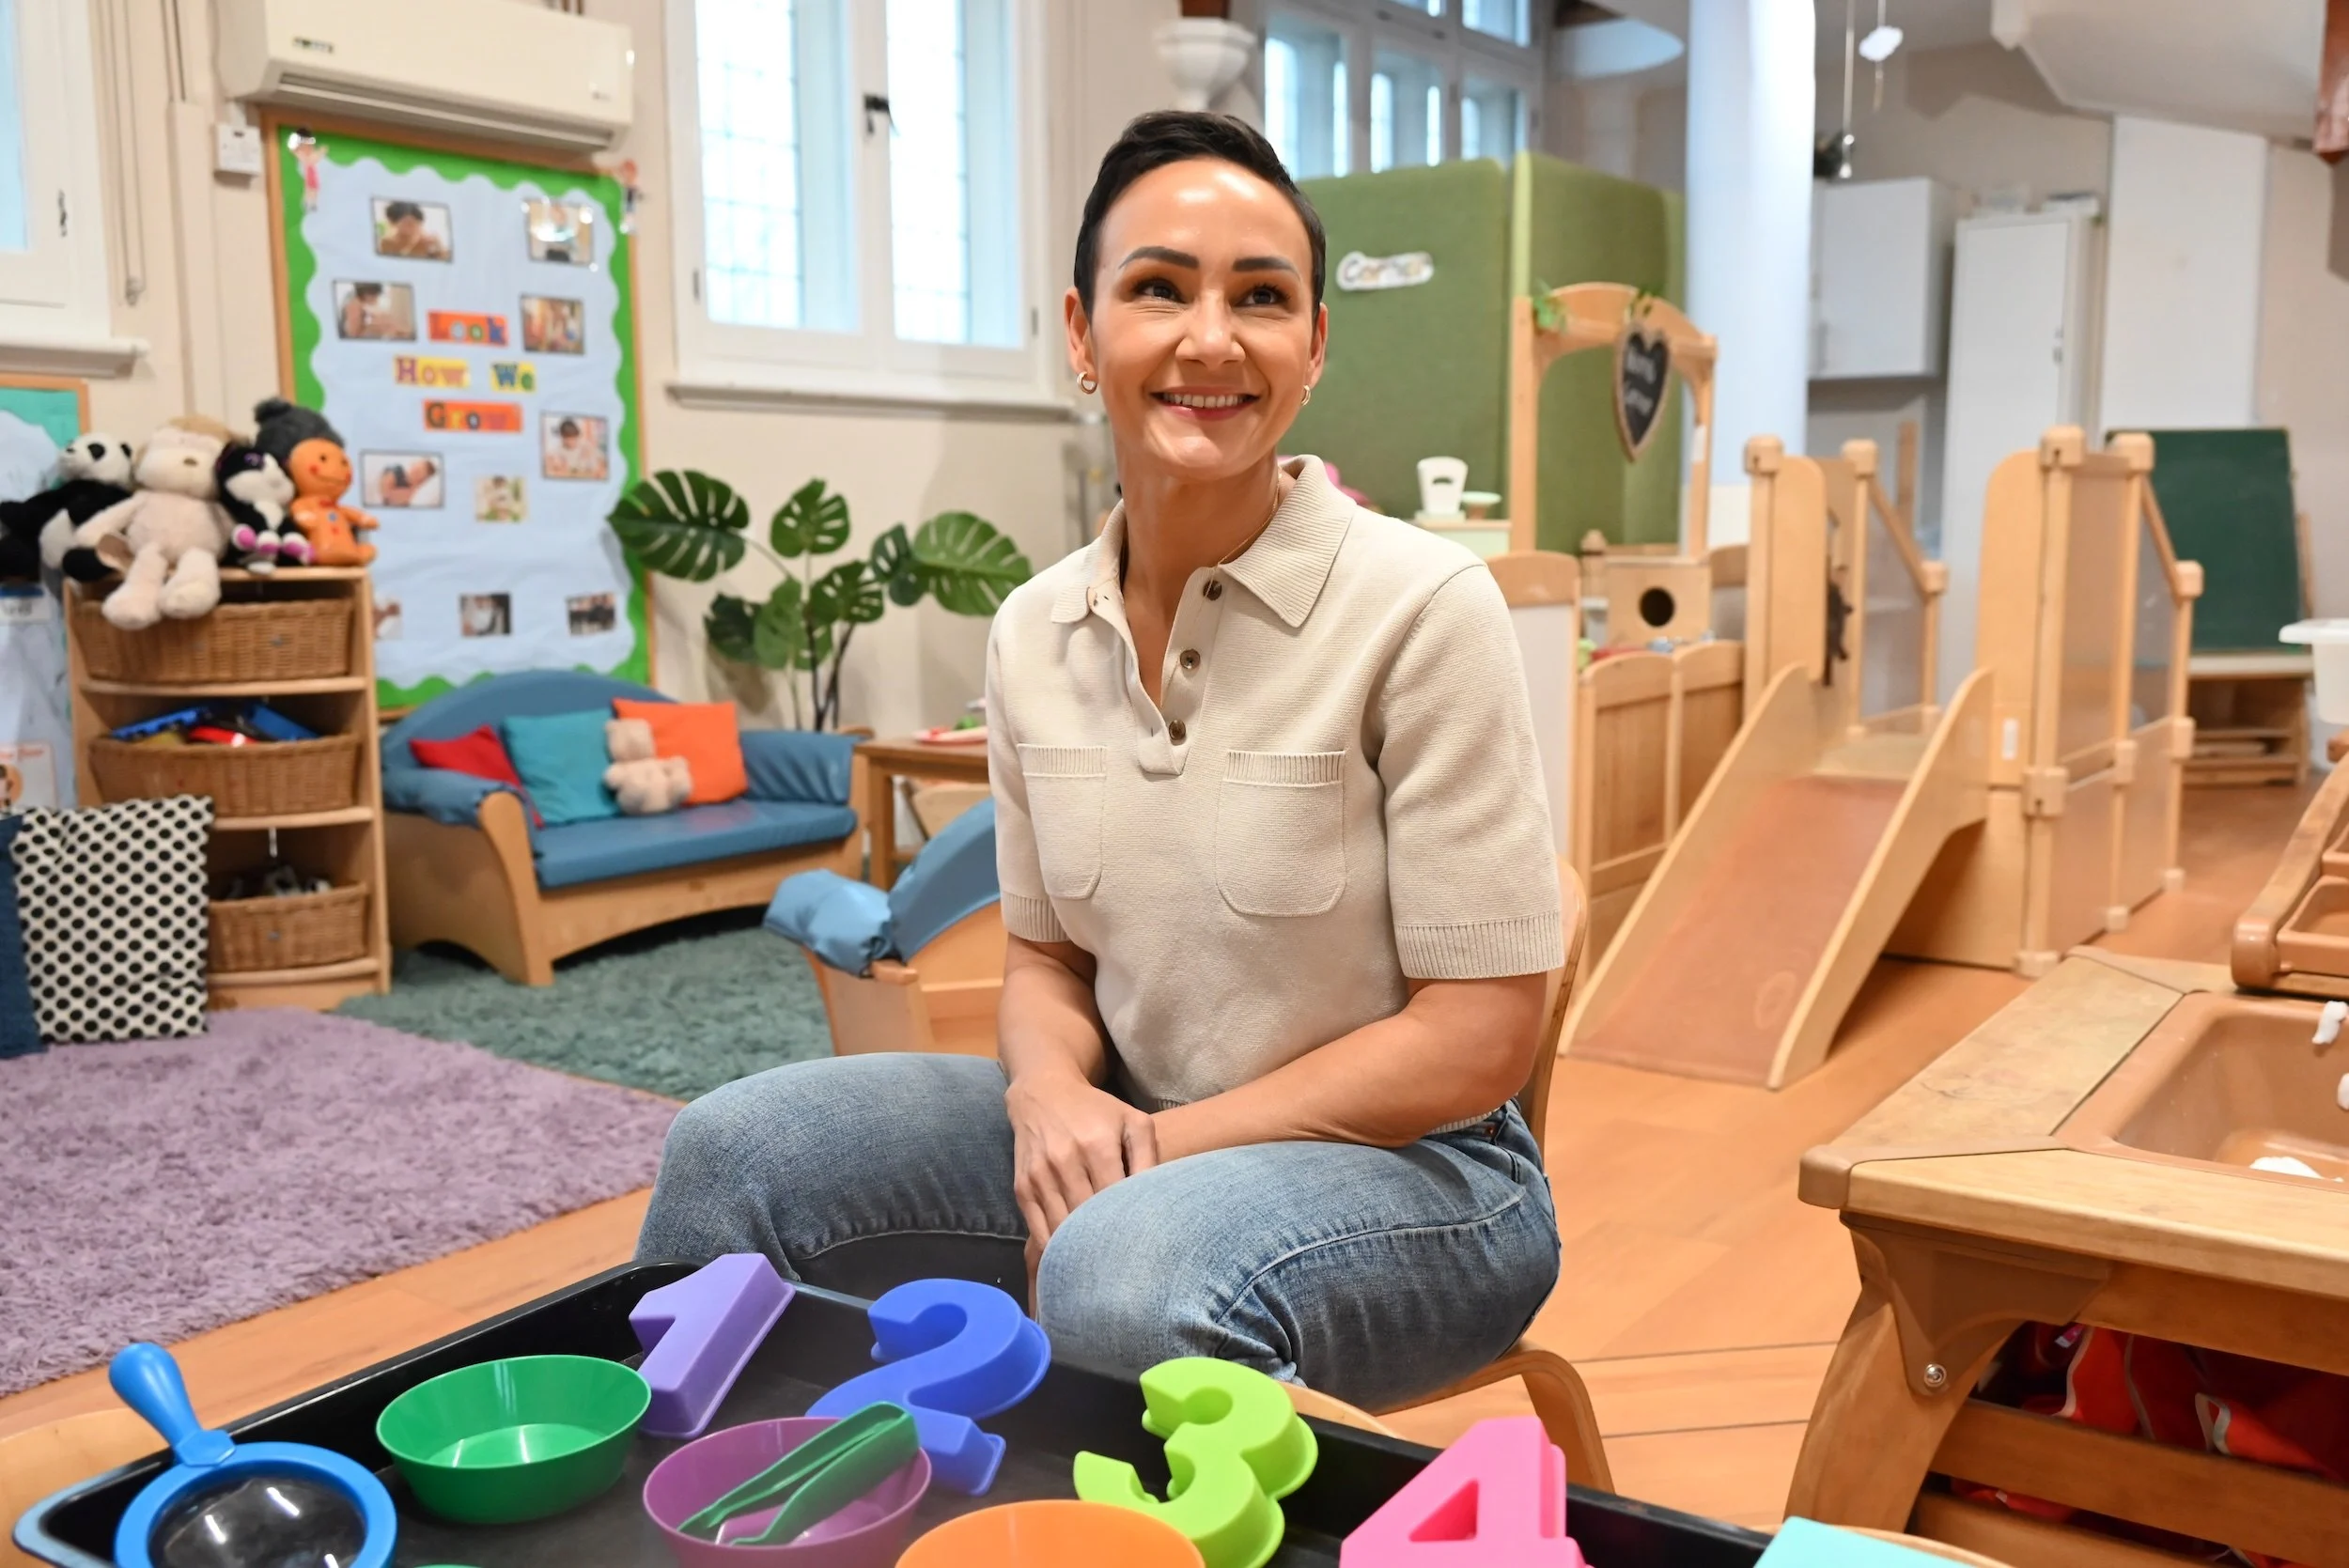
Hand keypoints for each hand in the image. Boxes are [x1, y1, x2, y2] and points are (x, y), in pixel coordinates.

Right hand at [1005, 1068, 1158, 1257]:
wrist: (1043, 1094)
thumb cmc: (1096, 1111)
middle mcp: (1065, 1162)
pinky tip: (1070, 1263)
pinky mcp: (1022, 1187)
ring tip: (1100, 1273)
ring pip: (1062, 1230)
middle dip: (1106, 1245)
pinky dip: (1054, 1251)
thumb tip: (1154, 1201)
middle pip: (1089, 1220)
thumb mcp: (1132, 1121)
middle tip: (1125, 1268)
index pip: (1117, 1201)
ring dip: (1079, 1253)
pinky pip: (1038, 1230)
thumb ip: (1149, 1157)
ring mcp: (1040, 1177)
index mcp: (1098, 1146)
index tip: (1142, 1247)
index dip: (1130, 1227)